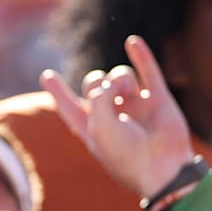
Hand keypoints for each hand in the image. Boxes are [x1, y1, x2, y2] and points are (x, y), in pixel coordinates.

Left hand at [40, 35, 194, 198]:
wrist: (163, 168)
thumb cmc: (125, 153)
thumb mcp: (98, 125)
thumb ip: (98, 95)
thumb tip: (117, 80)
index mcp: (91, 128)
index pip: (69, 105)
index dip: (58, 91)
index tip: (47, 75)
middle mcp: (112, 115)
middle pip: (95, 82)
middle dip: (98, 81)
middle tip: (108, 95)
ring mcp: (136, 106)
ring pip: (120, 75)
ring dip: (120, 77)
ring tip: (128, 91)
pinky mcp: (158, 100)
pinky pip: (149, 72)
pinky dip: (141, 56)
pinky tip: (132, 41)